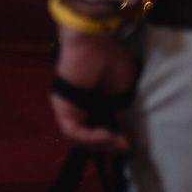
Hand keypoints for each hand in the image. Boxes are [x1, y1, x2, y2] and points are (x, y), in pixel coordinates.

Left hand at [50, 25, 135, 152]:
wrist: (93, 43)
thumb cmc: (110, 60)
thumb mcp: (123, 93)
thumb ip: (120, 113)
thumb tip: (122, 136)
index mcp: (93, 104)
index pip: (99, 131)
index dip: (113, 142)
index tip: (127, 144)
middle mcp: (80, 108)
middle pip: (88, 140)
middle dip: (107, 147)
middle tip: (123, 145)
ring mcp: (69, 109)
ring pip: (79, 140)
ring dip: (100, 144)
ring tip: (115, 140)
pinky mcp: (63, 108)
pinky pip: (73, 132)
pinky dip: (91, 138)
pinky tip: (107, 135)